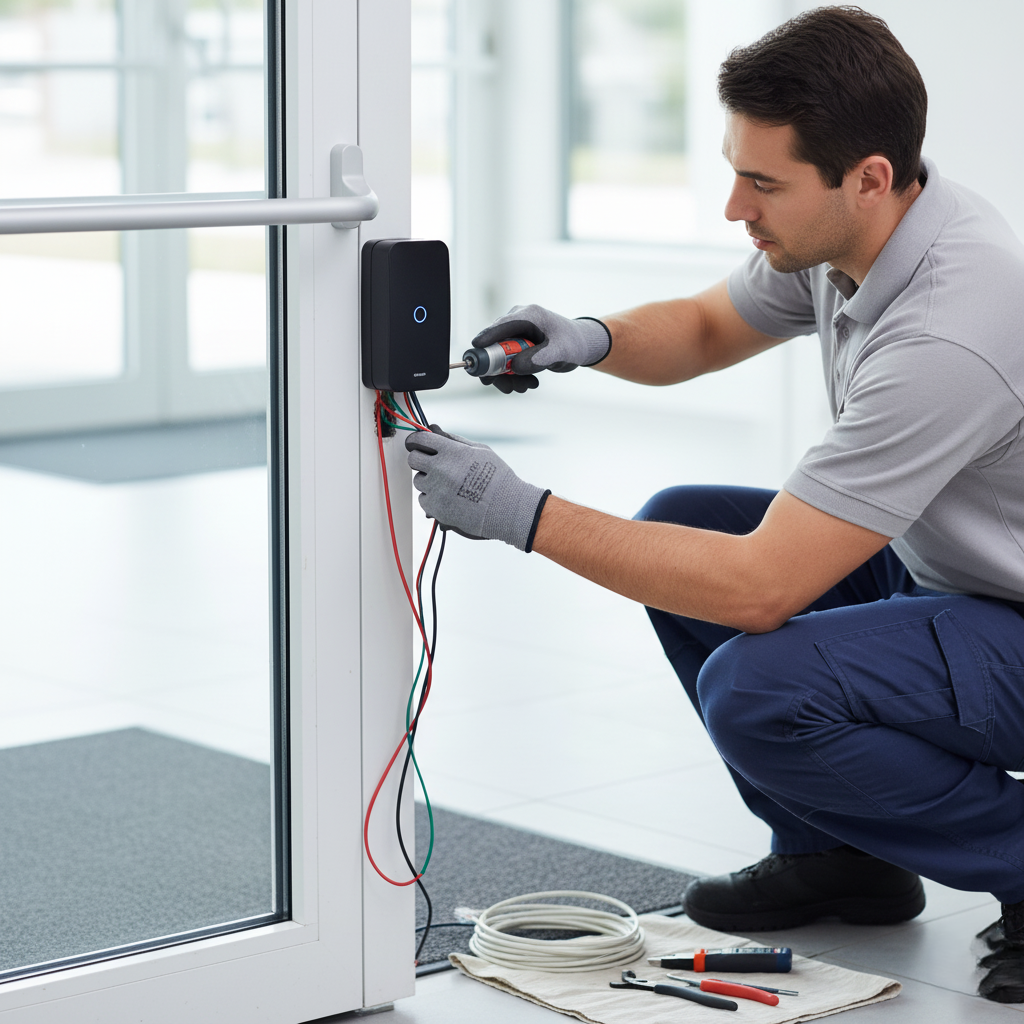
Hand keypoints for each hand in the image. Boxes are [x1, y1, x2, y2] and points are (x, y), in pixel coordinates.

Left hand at [405, 426, 550, 551]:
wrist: (507, 508)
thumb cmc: (497, 477)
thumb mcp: (480, 451)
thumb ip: (453, 440)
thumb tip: (433, 429)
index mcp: (452, 451)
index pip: (420, 439)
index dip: (416, 440)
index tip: (416, 444)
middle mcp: (441, 469)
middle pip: (413, 459)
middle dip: (421, 460)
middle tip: (434, 465)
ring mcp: (437, 490)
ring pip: (418, 480)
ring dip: (429, 481)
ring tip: (449, 485)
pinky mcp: (436, 508)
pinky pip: (423, 499)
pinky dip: (432, 499)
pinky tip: (449, 498)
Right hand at [470, 304, 610, 392]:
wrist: (581, 345)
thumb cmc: (573, 343)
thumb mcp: (559, 352)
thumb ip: (538, 359)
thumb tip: (514, 367)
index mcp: (528, 315)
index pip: (501, 326)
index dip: (486, 339)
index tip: (475, 352)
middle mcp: (517, 321)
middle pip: (494, 345)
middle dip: (498, 369)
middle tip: (508, 388)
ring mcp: (515, 333)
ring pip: (498, 357)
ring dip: (508, 376)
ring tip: (527, 387)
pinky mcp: (515, 345)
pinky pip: (506, 362)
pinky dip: (514, 375)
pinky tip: (530, 382)